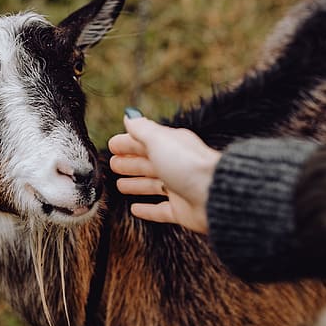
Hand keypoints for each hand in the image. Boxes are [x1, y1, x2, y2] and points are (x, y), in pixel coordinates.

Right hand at [108, 114, 220, 232]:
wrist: (214, 194)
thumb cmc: (188, 164)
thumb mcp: (160, 140)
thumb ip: (142, 129)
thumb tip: (129, 115)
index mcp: (171, 145)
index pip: (143, 142)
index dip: (126, 144)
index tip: (111, 146)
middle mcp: (175, 165)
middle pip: (147, 163)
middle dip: (129, 163)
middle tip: (112, 165)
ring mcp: (178, 188)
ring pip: (152, 185)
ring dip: (136, 184)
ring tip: (120, 185)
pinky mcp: (180, 210)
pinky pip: (160, 210)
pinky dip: (147, 209)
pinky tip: (135, 209)